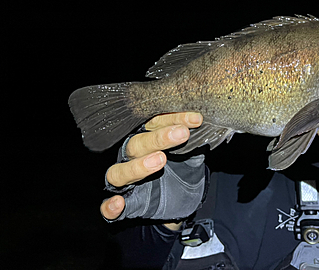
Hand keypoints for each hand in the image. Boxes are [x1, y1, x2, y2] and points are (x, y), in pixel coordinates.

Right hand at [100, 112, 203, 227]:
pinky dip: (110, 207)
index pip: (153, 123)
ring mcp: (127, 182)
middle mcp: (132, 158)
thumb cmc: (184, 170)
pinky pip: (107, 207)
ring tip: (160, 160)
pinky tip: (119, 203)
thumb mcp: (193, 154)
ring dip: (138, 166)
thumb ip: (194, 141)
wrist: (186, 199)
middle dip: (158, 138)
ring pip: (118, 173)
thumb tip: (203, 125)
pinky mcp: (127, 205)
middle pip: (135, 144)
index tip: (195, 120)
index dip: (173, 119)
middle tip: (181, 134)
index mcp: (147, 140)